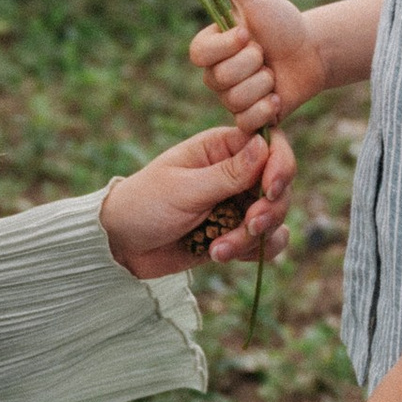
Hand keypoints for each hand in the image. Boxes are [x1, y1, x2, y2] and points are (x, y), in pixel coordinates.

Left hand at [100, 121, 293, 275]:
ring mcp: (237, 204)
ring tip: (217, 250)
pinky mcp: (236, 233)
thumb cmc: (144, 205)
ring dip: (254, 239)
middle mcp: (236, 173)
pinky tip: (220, 256)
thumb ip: (227, 174)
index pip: (271, 145)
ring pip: (275, 218)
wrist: (121, 245)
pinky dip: (252, 253)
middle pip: (280, 186)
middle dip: (268, 211)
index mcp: (222, 148)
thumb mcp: (183, 189)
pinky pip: (266, 243)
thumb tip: (264, 145)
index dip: (280, 166)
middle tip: (247, 227)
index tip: (269, 191)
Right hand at [188, 0, 329, 127]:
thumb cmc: (281, 21)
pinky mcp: (249, 119)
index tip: (247, 33)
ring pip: (236, 99)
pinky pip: (246, 121)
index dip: (225, 46)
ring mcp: (231, 98)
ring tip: (274, 73)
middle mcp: (215, 75)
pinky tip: (278, 95)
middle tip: (265, 54)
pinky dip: (267, 108)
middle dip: (252, 63)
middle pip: (220, 79)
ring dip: (264, 83)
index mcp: (210, 47)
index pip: (199, 54)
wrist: (312, 50)